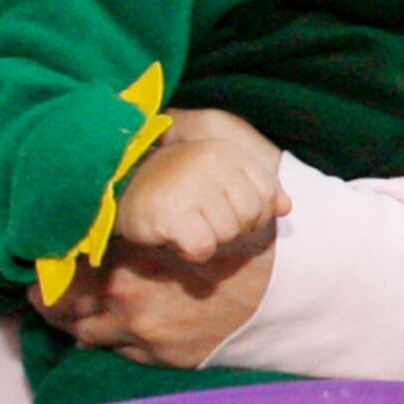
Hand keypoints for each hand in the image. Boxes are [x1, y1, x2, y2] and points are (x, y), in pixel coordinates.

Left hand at [33, 230, 277, 368]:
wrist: (279, 294)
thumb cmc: (232, 248)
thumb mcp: (185, 225)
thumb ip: (142, 224)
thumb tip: (102, 218)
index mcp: (131, 258)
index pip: (67, 265)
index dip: (47, 265)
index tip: (34, 262)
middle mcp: (127, 298)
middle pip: (65, 304)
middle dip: (48, 297)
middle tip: (37, 291)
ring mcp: (142, 332)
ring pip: (84, 331)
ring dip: (69, 322)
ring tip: (60, 313)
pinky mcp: (158, 355)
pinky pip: (115, 349)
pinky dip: (102, 339)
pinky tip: (95, 332)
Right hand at [112, 109, 291, 263]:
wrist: (116, 189)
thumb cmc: (174, 187)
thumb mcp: (217, 179)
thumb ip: (255, 189)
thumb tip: (286, 206)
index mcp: (227, 152)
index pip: (266, 196)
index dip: (250, 214)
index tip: (223, 211)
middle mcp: (211, 162)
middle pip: (249, 217)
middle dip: (229, 228)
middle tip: (200, 219)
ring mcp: (190, 185)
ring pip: (227, 233)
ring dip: (207, 239)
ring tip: (185, 223)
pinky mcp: (171, 212)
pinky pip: (203, 247)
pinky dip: (191, 251)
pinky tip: (176, 237)